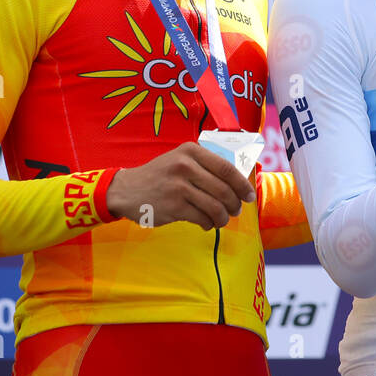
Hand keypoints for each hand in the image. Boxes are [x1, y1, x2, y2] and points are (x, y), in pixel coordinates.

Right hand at [106, 142, 256, 229]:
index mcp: (191, 151)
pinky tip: (207, 224)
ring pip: (215, 206)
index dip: (242, 184)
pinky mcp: (173, 206)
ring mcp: (178, 186)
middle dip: (235, 204)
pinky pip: (202, 218)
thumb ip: (205, 165)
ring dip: (223, 217)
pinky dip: (209, 224)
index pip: (227, 168)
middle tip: (236, 210)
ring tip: (222, 220)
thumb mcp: (180, 159)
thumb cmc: (161, 176)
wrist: (126, 190)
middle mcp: (185, 166)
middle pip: (224, 189)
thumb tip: (238, 182)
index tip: (249, 195)